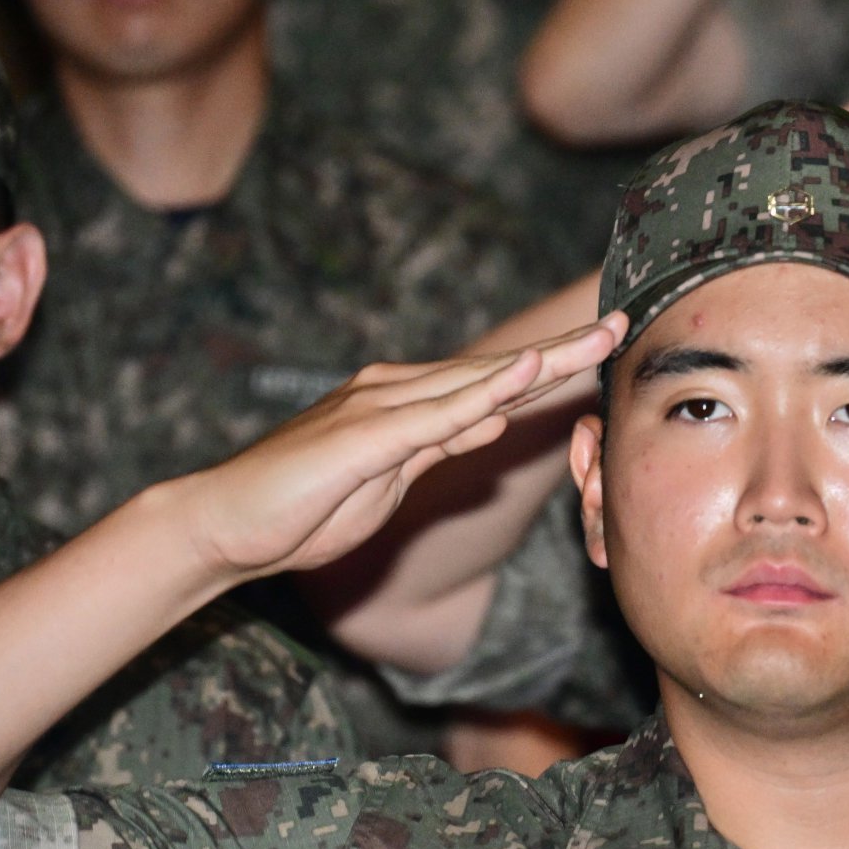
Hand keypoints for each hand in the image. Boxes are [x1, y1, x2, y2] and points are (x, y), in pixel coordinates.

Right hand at [176, 312, 627, 583]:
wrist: (225, 526)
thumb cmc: (305, 506)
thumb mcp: (394, 477)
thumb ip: (441, 443)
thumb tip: (495, 418)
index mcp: (408, 404)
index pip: (496, 382)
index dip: (553, 363)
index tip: (604, 344)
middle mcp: (398, 391)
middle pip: (499, 370)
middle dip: (565, 349)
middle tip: (622, 323)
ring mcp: (381, 408)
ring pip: (479, 380)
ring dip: (543, 360)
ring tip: (598, 337)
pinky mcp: (364, 437)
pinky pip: (436, 415)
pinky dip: (484, 392)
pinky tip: (525, 372)